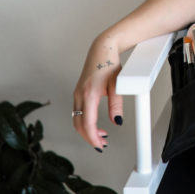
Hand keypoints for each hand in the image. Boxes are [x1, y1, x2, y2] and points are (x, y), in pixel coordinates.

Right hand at [72, 34, 122, 151]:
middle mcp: (80, 95)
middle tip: (102, 145)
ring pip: (76, 119)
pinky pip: (78, 112)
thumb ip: (116, 105)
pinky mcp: (78, 93)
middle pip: (78, 124)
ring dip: (87, 130)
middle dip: (89, 137)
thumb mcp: (117, 86)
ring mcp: (77, 94)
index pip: (87, 122)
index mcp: (89, 93)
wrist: (102, 49)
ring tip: (101, 136)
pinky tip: (96, 125)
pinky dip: (85, 122)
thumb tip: (117, 122)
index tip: (99, 145)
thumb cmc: (109, 64)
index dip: (92, 137)